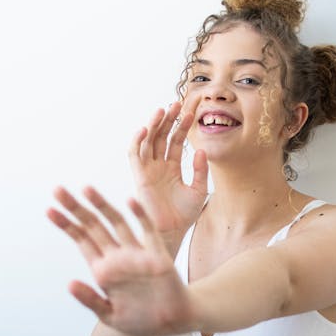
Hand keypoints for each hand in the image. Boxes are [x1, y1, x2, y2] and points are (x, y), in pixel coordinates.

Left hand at [47, 186, 195, 335]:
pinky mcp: (157, 256)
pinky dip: (139, 216)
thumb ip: (90, 300)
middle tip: (57, 190)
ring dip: (101, 206)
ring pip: (116, 223)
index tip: (49, 210)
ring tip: (85, 189)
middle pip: (93, 226)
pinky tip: (129, 202)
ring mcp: (136, 254)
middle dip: (76, 209)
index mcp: (103, 270)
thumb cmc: (140, 321)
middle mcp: (117, 257)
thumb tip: (69, 284)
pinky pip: (148, 231)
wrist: (171, 322)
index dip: (66, 225)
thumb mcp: (109, 315)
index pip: (82, 241)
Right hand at [128, 103, 207, 255]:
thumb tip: (201, 149)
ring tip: (163, 110)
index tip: (192, 110)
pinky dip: (137, 141)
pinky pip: (134, 155)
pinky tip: (145, 129)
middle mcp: (158, 165)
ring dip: (154, 125)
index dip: (183, 124)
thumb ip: (200, 170)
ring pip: (148, 141)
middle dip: (169, 119)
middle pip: (162, 136)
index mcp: (172, 167)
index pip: (176, 140)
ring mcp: (148, 170)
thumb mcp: (198, 190)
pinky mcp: (139, 176)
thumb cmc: (184, 215)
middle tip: (178, 103)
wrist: (171, 232)